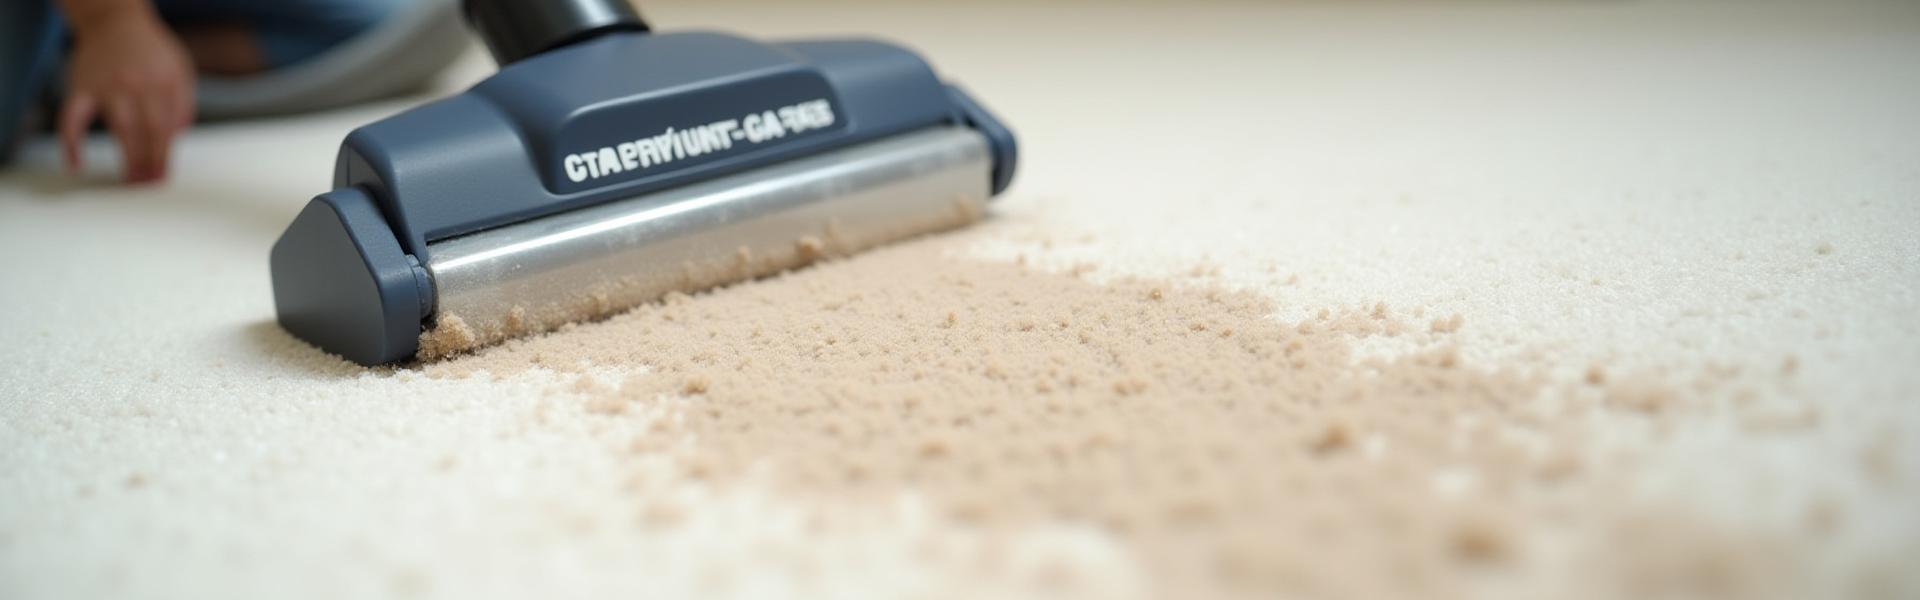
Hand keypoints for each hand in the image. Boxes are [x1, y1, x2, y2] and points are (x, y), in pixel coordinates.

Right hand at [60, 5, 194, 183]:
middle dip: (151, 162)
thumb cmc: (151, 50)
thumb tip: (178, 135)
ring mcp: (107, 86)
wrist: (115, 20)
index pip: (169, 126)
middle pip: (148, 131)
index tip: (165, 177)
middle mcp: (138, 84)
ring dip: (127, 158)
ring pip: (120, 128)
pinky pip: (72, 118)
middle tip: (149, 185)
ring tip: (131, 180)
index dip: (166, 155)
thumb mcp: (180, 69)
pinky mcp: (81, 87)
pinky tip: (75, 163)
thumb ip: (183, 102)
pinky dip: (71, 142)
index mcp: (166, 82)